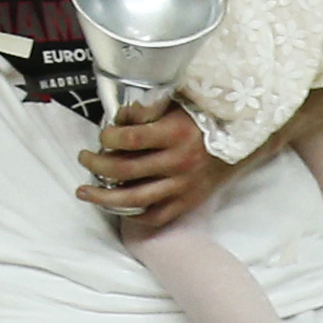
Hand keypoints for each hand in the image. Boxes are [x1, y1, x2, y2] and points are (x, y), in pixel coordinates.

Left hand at [76, 95, 218, 227]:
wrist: (239, 143)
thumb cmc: (201, 120)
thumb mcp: (175, 106)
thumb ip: (145, 111)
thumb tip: (116, 119)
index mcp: (175, 134)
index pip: (131, 139)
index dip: (108, 137)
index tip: (101, 135)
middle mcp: (179, 163)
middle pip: (126, 170)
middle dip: (96, 165)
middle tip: (84, 158)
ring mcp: (183, 187)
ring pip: (135, 199)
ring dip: (103, 197)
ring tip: (84, 192)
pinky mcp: (187, 203)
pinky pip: (156, 216)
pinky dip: (133, 215)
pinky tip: (117, 207)